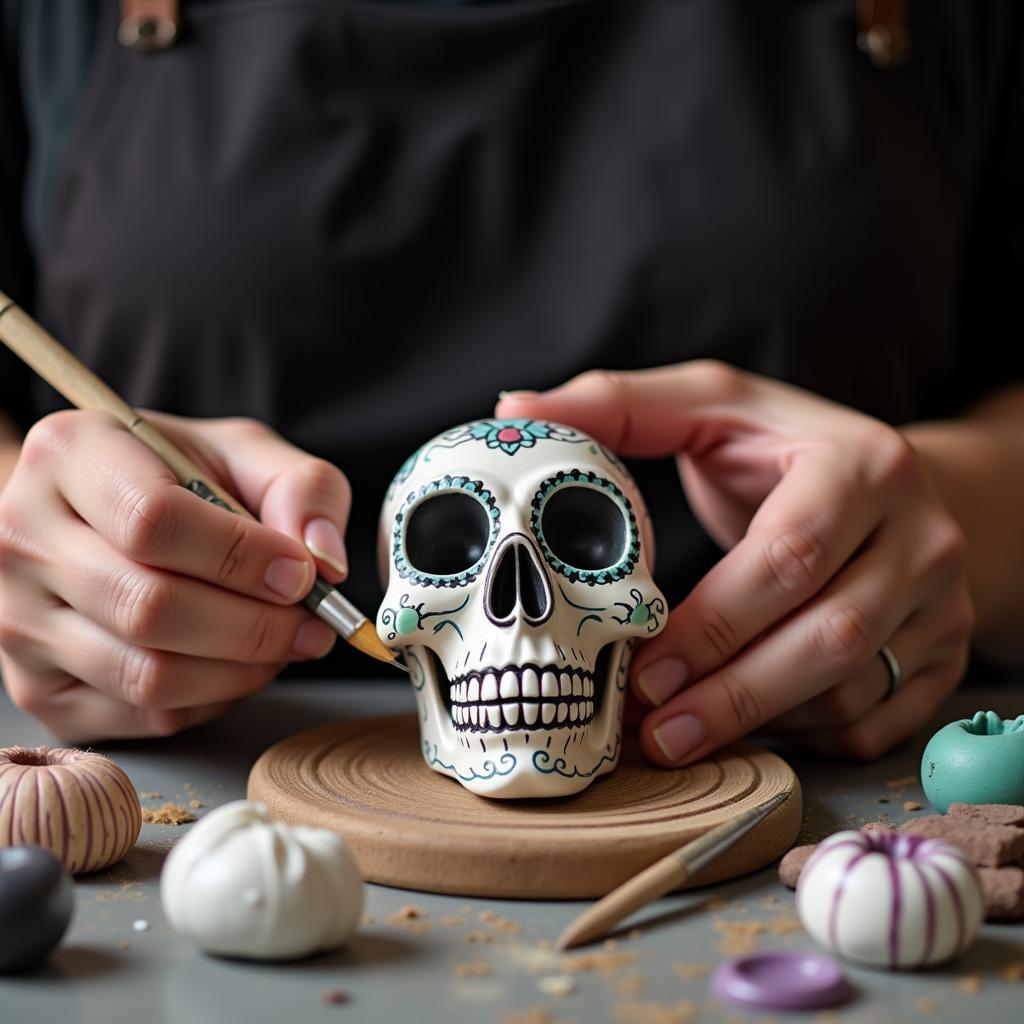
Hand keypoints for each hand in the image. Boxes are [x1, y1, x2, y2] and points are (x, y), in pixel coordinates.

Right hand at [0, 411, 350, 741]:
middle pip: (151, 608)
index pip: (153, 522)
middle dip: (257, 625)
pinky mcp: (38, 688)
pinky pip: (144, 717)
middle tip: (310, 622)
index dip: (243, 558)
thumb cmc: (175, 478)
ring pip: (148, 676)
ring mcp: (18, 621)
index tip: (300, 573)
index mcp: (69, 454)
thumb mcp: (243, 453)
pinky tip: (234, 664)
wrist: (97, 514)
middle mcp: (23, 537)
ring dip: (243, 669)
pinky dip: (213, 700)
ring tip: (283, 643)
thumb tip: (325, 562)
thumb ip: (301, 487)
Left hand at [497, 361, 973, 763]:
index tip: (642, 668)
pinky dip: (807, 736)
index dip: (713, 622)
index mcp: (863, 464)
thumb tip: (514, 410)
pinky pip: (878, 721)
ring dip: (761, 722)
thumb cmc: (782, 450)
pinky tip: (751, 724)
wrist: (886, 489)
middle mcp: (922, 534)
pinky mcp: (945, 654)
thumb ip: (616, 405)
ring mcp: (942, 601)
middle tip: (653, 727)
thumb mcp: (711, 405)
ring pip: (855, 689)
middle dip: (732, 692)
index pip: (790, 554)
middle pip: (831, 634)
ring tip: (680, 735)